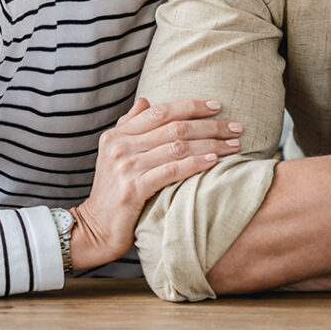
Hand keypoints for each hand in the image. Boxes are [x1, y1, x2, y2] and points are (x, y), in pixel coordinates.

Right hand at [68, 97, 241, 270]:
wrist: (95, 229)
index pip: (161, 111)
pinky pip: (172, 170)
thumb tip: (146, 100)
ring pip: (177, 147)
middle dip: (209, 125)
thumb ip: (129, 125)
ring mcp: (126, 167)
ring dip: (211, 144)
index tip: (217, 105)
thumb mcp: (114, 153)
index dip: (191, 106)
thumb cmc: (112, 190)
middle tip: (235, 126)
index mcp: (117, 134)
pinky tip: (215, 160)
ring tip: (233, 145)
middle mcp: (120, 146)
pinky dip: (196, 163)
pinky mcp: (133, 189)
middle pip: (174, 127)